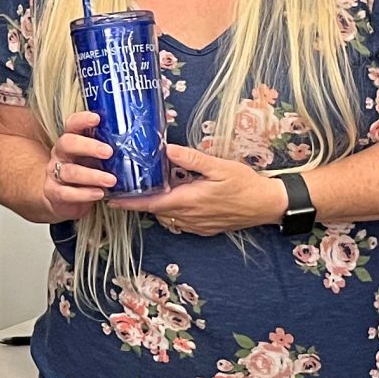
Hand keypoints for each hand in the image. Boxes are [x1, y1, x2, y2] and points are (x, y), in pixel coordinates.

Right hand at [37, 111, 117, 220]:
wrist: (64, 201)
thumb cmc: (87, 173)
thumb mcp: (96, 158)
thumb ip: (109, 149)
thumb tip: (139, 143)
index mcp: (71, 140)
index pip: (72, 124)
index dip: (82, 119)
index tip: (97, 118)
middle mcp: (61, 154)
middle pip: (68, 143)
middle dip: (88, 146)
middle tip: (108, 152)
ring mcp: (54, 173)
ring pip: (70, 171)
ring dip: (92, 175)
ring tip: (111, 180)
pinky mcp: (54, 192)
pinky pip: (66, 193)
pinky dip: (84, 194)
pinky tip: (99, 194)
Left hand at [119, 144, 287, 235]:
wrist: (267, 205)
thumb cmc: (245, 184)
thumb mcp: (219, 166)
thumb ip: (192, 159)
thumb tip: (167, 149)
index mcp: (188, 201)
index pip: (151, 204)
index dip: (130, 202)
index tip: (111, 200)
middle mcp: (188, 217)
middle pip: (156, 211)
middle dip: (139, 202)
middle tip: (123, 189)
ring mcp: (197, 225)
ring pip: (167, 217)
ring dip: (156, 206)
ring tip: (146, 191)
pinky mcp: (205, 228)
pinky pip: (180, 221)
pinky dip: (171, 211)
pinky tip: (173, 198)